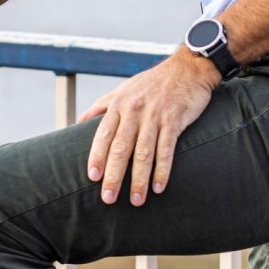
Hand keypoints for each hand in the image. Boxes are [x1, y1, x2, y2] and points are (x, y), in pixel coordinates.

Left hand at [78, 54, 217, 205]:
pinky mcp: (175, 120)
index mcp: (119, 104)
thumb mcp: (124, 88)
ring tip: (136, 200)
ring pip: (144, 153)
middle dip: (114, 176)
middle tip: (108, 198)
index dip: (97, 156)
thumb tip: (80, 120)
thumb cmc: (153, 82)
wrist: (188, 68)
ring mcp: (155, 116)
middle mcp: (135, 110)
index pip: (103, 134)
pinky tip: (159, 187)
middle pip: (121, 148)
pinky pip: (167, 149)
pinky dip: (162, 170)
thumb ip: (102, 105)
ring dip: (139, 179)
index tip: (92, 177)